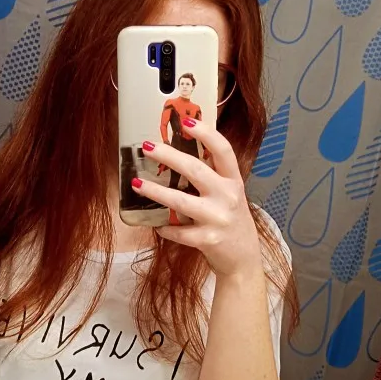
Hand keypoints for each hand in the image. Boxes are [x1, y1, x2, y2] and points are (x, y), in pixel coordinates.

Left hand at [133, 120, 261, 277]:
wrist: (243, 258)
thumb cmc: (230, 220)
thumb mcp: (228, 194)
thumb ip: (211, 176)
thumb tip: (178, 151)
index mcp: (233, 181)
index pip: (223, 150)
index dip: (205, 133)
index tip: (186, 121)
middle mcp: (228, 196)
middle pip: (196, 170)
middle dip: (169, 156)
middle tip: (146, 147)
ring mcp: (218, 218)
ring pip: (180, 201)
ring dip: (155, 192)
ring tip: (136, 183)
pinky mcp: (207, 239)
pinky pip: (178, 231)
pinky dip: (165, 227)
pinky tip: (156, 224)